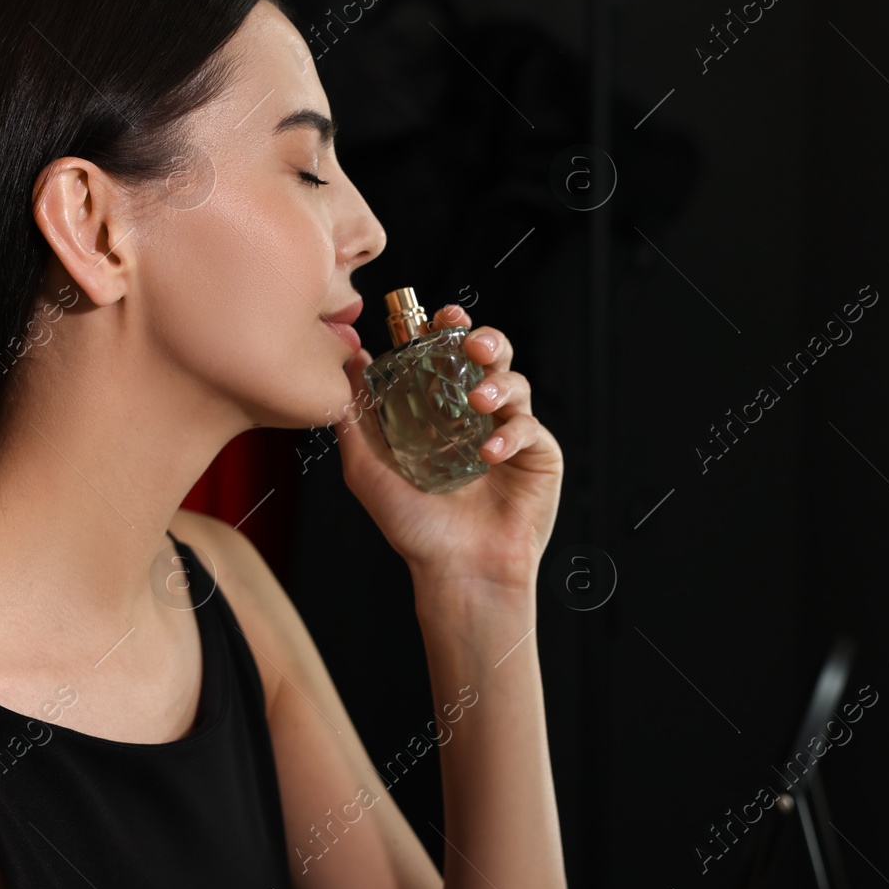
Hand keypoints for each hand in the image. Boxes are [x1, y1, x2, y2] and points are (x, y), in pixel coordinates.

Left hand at [334, 302, 562, 597]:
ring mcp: (510, 433)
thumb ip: (356, 416)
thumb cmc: (413, 527)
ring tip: (479, 402)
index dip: (449, 328)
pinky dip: (511, 433)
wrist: (455, 571)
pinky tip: (490, 453)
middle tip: (471, 343)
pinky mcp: (538, 457)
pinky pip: (530, 428)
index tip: (440, 316)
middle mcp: (478, 415)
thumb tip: (350, 360)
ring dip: (498, 384)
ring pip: (516, 383)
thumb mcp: (369, 468)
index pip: (450, 354)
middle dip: (485, 339)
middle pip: (492, 356)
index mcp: (443, 409)